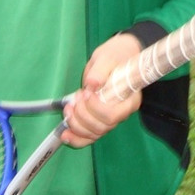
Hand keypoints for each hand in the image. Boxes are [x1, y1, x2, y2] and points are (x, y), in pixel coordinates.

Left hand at [61, 33, 143, 147]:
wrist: (116, 56)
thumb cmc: (116, 55)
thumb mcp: (108, 57)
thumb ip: (100, 70)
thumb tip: (92, 83)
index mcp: (129, 99)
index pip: (113, 115)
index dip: (96, 108)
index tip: (86, 92)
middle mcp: (122, 113)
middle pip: (102, 127)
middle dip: (83, 115)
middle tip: (75, 97)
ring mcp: (110, 119)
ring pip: (94, 134)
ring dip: (76, 125)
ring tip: (68, 109)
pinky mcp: (99, 120)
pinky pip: (90, 137)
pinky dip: (76, 139)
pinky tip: (65, 134)